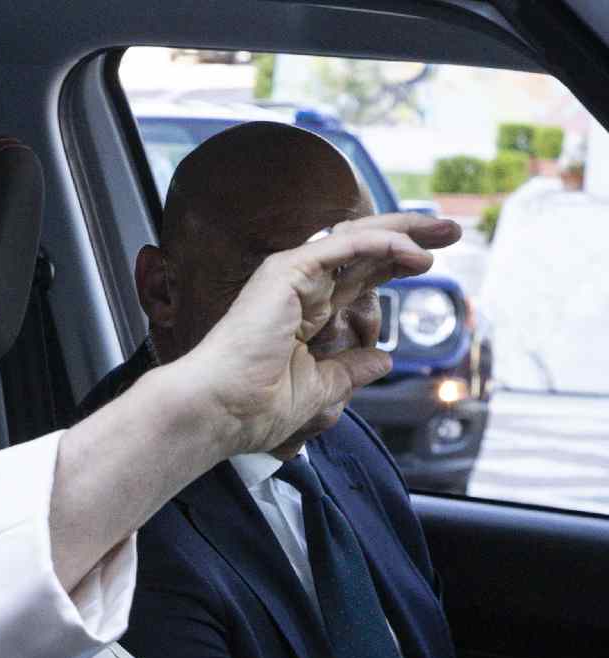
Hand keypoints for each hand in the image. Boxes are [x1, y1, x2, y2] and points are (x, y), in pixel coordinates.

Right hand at [171, 213, 460, 455]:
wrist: (222, 411)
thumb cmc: (255, 407)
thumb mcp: (322, 390)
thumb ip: (352, 369)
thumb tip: (383, 358)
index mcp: (303, 316)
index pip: (355, 280)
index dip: (393, 267)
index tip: (429, 265)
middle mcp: (297, 291)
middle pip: (362, 253)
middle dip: (408, 238)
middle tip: (449, 233)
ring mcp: (290, 278)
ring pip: (355, 239)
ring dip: (402, 231)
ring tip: (442, 232)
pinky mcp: (286, 272)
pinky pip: (342, 246)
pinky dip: (380, 244)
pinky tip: (412, 252)